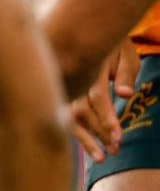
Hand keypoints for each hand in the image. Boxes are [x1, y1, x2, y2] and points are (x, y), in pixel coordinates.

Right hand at [71, 41, 138, 161]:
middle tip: (115, 150)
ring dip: (87, 140)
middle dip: (99, 134)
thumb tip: (126, 95)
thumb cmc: (113, 45)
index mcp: (91, 68)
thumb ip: (127, 73)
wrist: (86, 32)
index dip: (107, 118)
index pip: (98, 97)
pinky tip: (88, 146)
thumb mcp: (125, 54)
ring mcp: (65, 88)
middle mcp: (74, 80)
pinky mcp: (62, 96)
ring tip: (101, 157)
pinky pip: (65, 117)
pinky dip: (78, 134)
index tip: (118, 136)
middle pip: (82, 112)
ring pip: (70, 118)